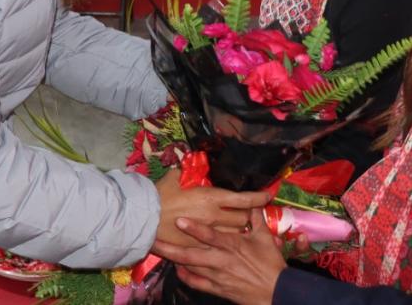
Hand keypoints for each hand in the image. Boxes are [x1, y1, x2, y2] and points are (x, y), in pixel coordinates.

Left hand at [152, 207, 285, 304]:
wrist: (276, 291)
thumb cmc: (270, 263)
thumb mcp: (265, 238)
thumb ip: (255, 219)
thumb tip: (253, 203)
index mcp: (232, 245)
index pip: (210, 235)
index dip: (194, 228)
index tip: (179, 220)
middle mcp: (221, 260)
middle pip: (191, 255)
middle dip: (171, 248)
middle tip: (155, 241)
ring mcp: (217, 276)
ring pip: (190, 267)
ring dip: (175, 259)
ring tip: (159, 251)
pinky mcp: (217, 288)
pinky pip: (196, 283)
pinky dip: (185, 275)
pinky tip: (177, 268)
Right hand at [155, 169, 271, 247]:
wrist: (143, 219)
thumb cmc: (159, 196)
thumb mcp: (175, 178)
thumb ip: (186, 171)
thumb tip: (189, 164)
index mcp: (211, 197)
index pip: (242, 199)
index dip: (258, 198)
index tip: (267, 195)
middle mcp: (214, 217)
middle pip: (243, 219)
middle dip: (246, 215)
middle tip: (244, 212)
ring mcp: (208, 234)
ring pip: (234, 234)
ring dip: (236, 229)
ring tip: (233, 225)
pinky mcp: (199, 246)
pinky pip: (218, 246)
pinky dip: (222, 242)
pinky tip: (219, 239)